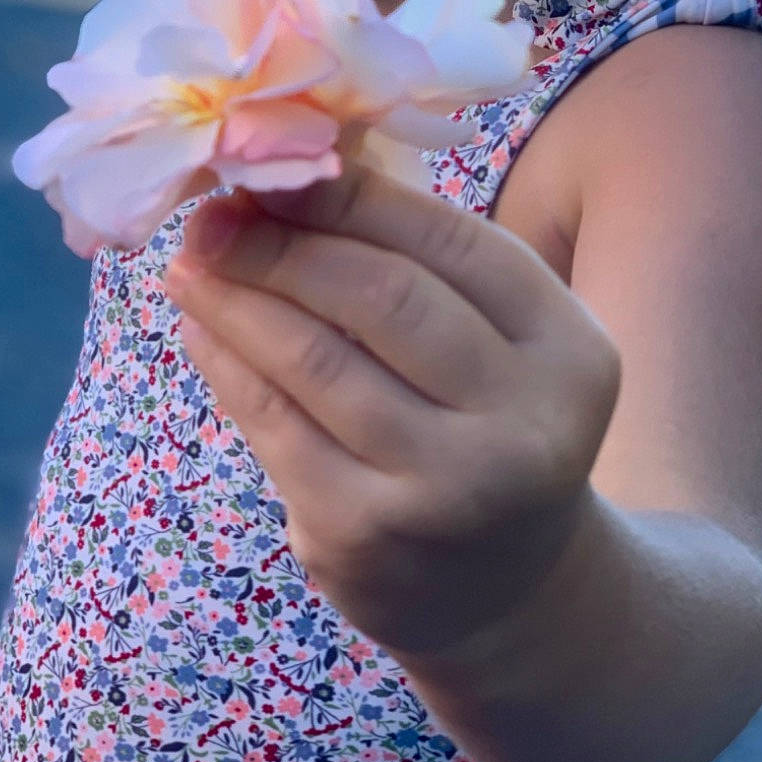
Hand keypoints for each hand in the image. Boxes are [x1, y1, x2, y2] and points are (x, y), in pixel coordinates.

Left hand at [164, 165, 620, 663]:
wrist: (508, 594)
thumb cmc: (489, 427)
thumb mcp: (502, 345)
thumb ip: (425, 263)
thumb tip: (296, 167)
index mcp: (570, 350)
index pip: (449, 242)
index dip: (350, 197)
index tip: (277, 168)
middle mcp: (522, 423)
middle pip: (379, 296)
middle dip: (282, 243)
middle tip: (214, 214)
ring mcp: (443, 489)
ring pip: (315, 359)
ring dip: (237, 298)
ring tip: (192, 261)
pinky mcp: (365, 536)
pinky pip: (276, 424)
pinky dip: (228, 364)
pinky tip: (202, 328)